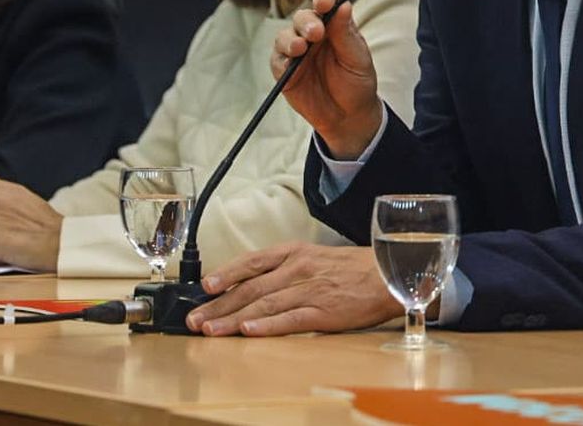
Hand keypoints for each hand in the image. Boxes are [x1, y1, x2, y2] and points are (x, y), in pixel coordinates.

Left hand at [185, 243, 400, 336]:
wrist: (387, 276)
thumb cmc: (350, 269)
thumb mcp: (313, 258)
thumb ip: (284, 269)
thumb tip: (253, 284)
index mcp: (293, 253)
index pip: (251, 262)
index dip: (225, 274)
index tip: (203, 287)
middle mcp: (296, 269)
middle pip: (250, 287)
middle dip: (218, 304)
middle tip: (195, 319)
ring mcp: (309, 290)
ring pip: (262, 305)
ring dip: (232, 319)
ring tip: (211, 330)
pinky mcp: (322, 311)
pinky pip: (289, 319)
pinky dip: (266, 325)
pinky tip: (248, 331)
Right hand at [272, 0, 383, 157]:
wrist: (348, 117)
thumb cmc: (356, 83)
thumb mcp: (357, 59)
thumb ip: (346, 33)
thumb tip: (343, 5)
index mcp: (333, 27)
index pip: (325, 6)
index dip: (324, 1)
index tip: (326, 3)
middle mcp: (312, 36)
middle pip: (302, 18)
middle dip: (306, 22)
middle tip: (315, 33)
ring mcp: (297, 53)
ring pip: (284, 36)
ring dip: (290, 39)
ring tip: (300, 48)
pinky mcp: (285, 72)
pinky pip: (277, 61)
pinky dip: (281, 59)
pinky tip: (289, 63)